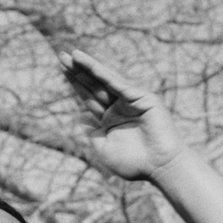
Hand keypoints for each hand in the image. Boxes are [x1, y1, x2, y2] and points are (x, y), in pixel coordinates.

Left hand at [59, 49, 187, 181]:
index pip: (88, 97)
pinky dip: (104, 75)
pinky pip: (119, 85)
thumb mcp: (105, 150)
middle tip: (61, 55)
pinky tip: (90, 66)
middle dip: (78, 71)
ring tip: (73, 54)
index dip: (75, 83)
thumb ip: (94, 134)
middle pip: (94, 85)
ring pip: (105, 81)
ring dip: (89, 67)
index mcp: (109, 119)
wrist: (160, 168)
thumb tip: (81, 119)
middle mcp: (118, 106)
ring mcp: (130, 100)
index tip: (62, 68)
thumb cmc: (135, 164)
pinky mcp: (142, 97)